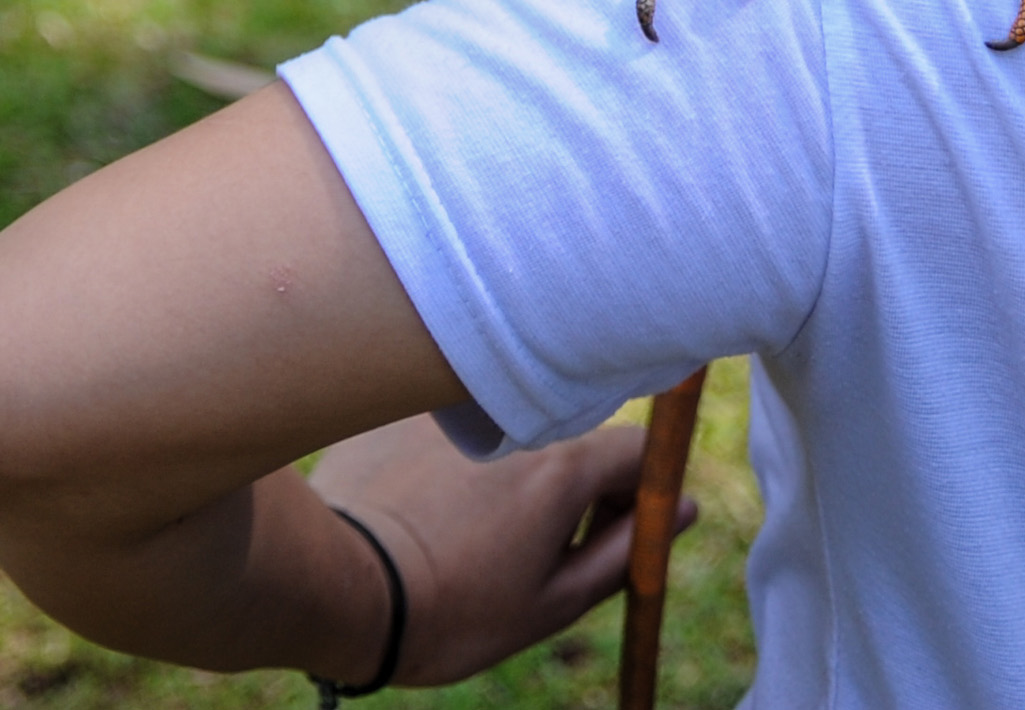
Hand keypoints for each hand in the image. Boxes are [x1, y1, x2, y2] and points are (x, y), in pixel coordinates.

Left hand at [306, 412, 684, 686]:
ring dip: (510, 470)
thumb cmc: (454, 612)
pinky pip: (450, 430)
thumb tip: (682, 510)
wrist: (343, 591)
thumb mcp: (553, 602)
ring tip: (467, 531)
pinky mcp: (400, 417)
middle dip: (574, 484)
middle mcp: (514, 419)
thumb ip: (626, 552)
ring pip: (509, 433)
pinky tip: (420, 510)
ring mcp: (453, 413)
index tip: (612, 532)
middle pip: (574, 434)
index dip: (639, 494)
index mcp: (562, 466)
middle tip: (536, 545)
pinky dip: (451, 463)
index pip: (639, 448)